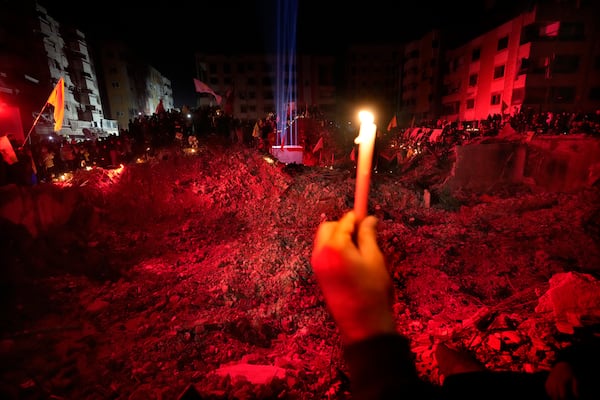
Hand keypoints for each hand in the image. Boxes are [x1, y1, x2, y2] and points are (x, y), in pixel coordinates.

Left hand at [310, 211, 395, 344]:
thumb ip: (368, 236)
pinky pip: (323, 252)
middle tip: (363, 236)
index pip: (344, 221)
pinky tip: (351, 261)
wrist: (362, 324)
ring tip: (359, 251)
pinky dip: (334, 250)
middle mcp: (320, 253)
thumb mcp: (375, 259)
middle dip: (344, 227)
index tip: (368, 219)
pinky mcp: (318, 274)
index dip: (357, 218)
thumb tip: (368, 219)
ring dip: (338, 238)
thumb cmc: (372, 291)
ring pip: (324, 240)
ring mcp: (317, 265)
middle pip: (328, 227)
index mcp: (335, 247)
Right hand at [545, 361, 578, 399]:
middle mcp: (554, 383)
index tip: (566, 399)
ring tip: (557, 397)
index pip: (562, 395)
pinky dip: (549, 392)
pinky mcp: (547, 380)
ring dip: (553, 396)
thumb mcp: (575, 379)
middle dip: (558, 399)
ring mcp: (550, 381)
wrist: (561, 364)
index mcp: (562, 383)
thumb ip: (575, 388)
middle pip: (555, 395)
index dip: (564, 399)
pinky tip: (552, 394)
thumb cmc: (569, 373)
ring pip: (550, 392)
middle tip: (561, 399)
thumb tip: (577, 397)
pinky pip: (546, 388)